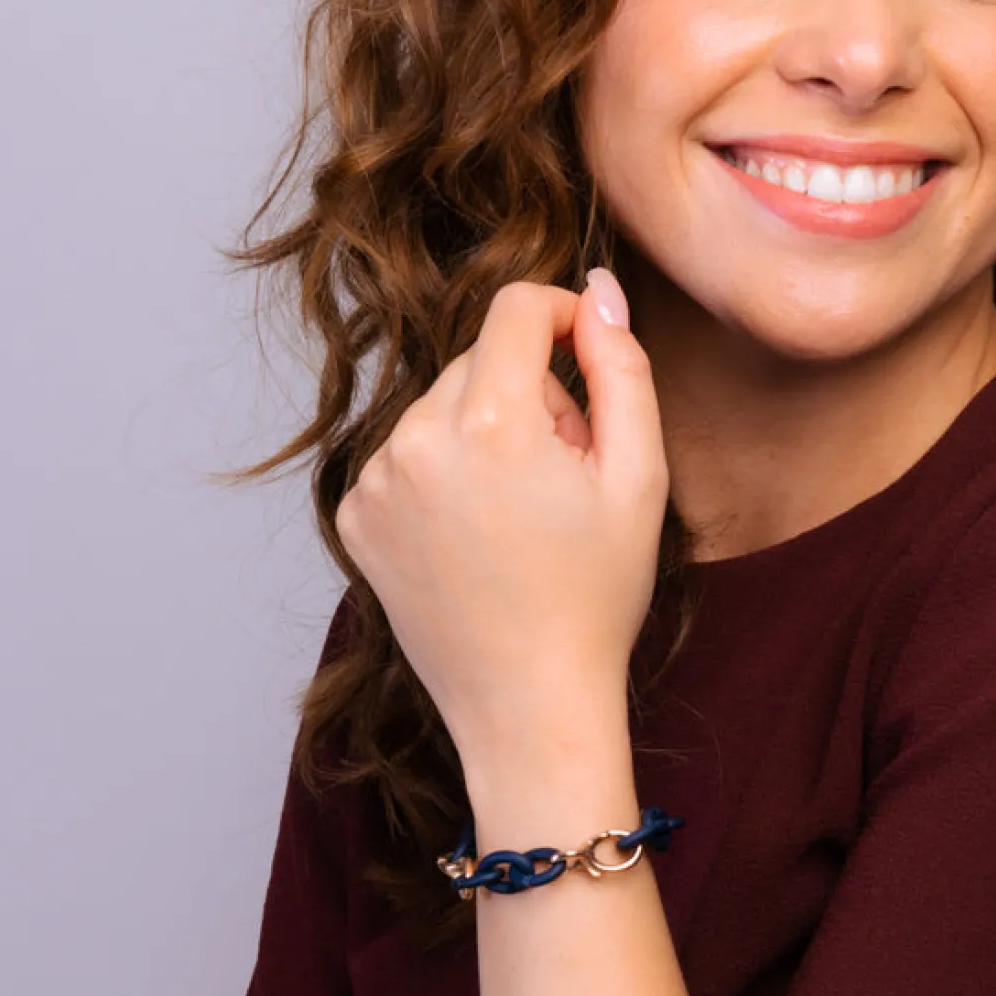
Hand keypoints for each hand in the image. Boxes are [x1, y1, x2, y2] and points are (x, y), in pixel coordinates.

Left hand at [333, 269, 667, 786]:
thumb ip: (622, 367)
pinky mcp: (356, 516)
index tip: (589, 350)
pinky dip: (445, 471)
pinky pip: (407, 454)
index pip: (516, 308)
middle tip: (567, 470)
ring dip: (486, 430)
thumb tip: (599, 291)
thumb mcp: (638, 476)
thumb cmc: (595, 596)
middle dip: (531, 391)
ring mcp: (376, 481)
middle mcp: (415, 439)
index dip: (563, 314)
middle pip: (481, 359)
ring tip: (522, 511)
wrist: (528, 705)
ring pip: (442, 405)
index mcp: (490, 422)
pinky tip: (477, 533)